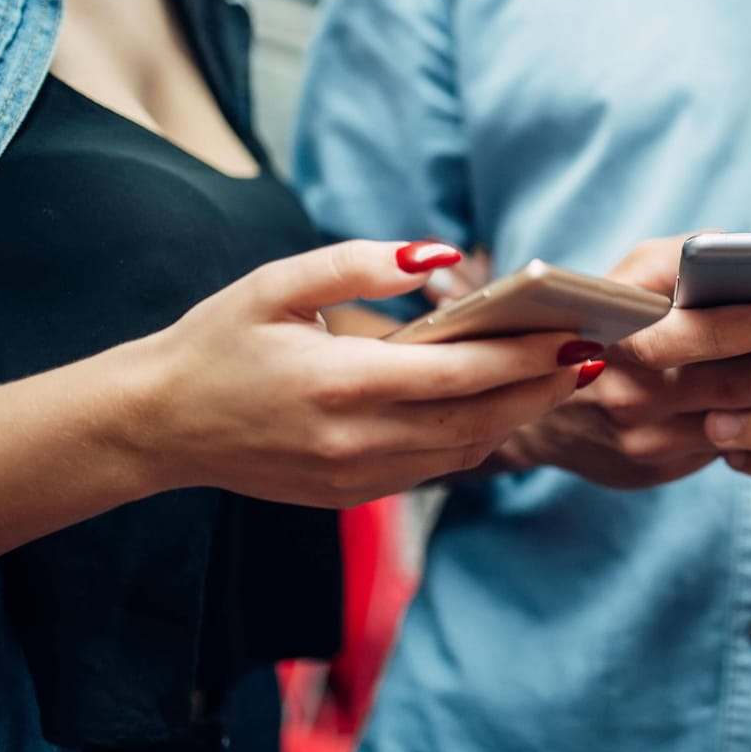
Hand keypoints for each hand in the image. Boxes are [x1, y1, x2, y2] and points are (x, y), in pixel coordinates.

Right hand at [122, 240, 590, 506]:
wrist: (156, 424)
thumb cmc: (217, 340)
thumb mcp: (277, 284)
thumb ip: (360, 263)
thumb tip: (438, 255)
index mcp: (339, 382)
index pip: (459, 373)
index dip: (525, 356)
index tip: (575, 333)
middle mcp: (354, 441)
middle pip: (478, 420)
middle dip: (542, 389)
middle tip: (594, 356)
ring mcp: (354, 477)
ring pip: (463, 451)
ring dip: (518, 417)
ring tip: (562, 378)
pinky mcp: (350, 496)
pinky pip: (433, 468)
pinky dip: (475, 438)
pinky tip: (501, 406)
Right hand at [493, 236, 750, 488]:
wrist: (545, 408)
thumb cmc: (609, 314)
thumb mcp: (629, 275)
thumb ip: (680, 259)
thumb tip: (745, 251)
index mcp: (615, 337)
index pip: (675, 335)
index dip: (728, 328)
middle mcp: (626, 393)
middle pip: (724, 387)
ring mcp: (643, 439)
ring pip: (741, 422)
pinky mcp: (660, 468)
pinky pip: (735, 446)